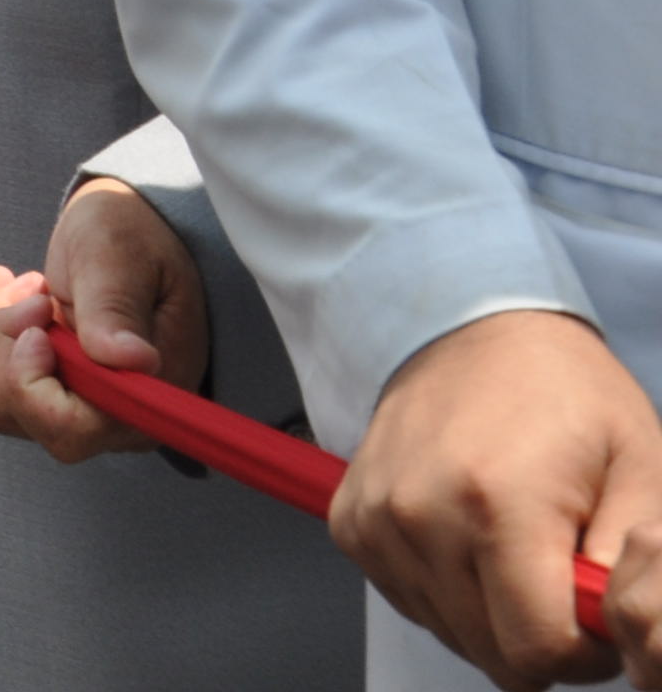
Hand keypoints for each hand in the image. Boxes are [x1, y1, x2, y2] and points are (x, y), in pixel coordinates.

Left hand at [0, 177, 210, 464]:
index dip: (31, 383)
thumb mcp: (121, 257)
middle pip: (21, 415)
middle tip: (29, 287)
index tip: (36, 318)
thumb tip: (129, 359)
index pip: (71, 429)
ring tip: (22, 286)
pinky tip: (7, 294)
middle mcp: (111, 418)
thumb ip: (115, 308)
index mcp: (145, 394)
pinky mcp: (45, 391)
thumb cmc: (132, 238)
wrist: (128, 231)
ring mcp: (75, 407)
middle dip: (2, 344)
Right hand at [334, 307, 661, 687]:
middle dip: (540, 637)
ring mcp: (377, 520)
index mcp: (499, 502)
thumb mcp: (642, 468)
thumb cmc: (564, 393)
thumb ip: (639, 564)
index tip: (597, 614)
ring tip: (516, 551)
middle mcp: (422, 514)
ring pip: (451, 634)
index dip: (586, 655)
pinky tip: (470, 541)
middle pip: (493, 655)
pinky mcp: (351, 524)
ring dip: (491, 615)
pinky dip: (447, 592)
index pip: (540, 652)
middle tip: (563, 579)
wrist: (469, 327)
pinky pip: (408, 602)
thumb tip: (615, 631)